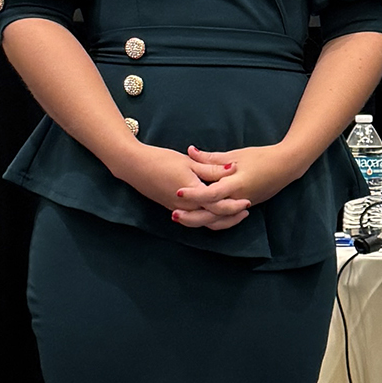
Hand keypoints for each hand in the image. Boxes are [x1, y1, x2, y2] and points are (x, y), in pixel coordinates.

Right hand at [114, 142, 251, 229]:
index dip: (234, 205)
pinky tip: (215, 212)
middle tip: (245, 210)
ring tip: (234, 213)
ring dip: (220, 220)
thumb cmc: (161, 160)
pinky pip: (194, 219)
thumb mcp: (189, 162)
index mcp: (191, 193)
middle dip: (231, 217)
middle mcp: (185, 206)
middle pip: (213, 219)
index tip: (247, 200)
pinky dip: (207, 218)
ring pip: (203, 222)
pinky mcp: (173, 209)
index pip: (218, 206)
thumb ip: (211, 169)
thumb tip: (232, 168)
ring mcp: (178, 209)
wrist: (133, 166)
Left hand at [179, 143, 297, 220]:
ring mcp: (243, 205)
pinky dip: (212, 218)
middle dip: (193, 216)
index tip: (179, 192)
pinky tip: (198, 215)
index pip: (212, 193)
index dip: (195, 193)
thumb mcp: (236, 155)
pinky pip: (226, 217)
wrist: (286, 166)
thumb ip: (211, 158)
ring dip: (199, 220)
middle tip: (174, 214)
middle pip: (213, 214)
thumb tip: (190, 152)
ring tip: (182, 217)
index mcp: (237, 184)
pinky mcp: (245, 206)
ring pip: (219, 220)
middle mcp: (240, 198)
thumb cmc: (262, 157)